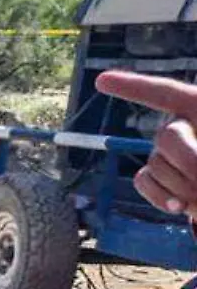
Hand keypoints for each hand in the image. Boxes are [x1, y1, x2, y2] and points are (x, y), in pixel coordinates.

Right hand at [96, 71, 196, 215]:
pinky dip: (160, 196)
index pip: (165, 94)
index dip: (134, 86)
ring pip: (156, 163)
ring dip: (182, 185)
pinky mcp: (158, 178)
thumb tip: (190, 170)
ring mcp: (168, 153)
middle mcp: (183, 126)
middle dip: (188, 161)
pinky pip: (143, 181)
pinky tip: (178, 207)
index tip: (101, 81)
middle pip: (167, 136)